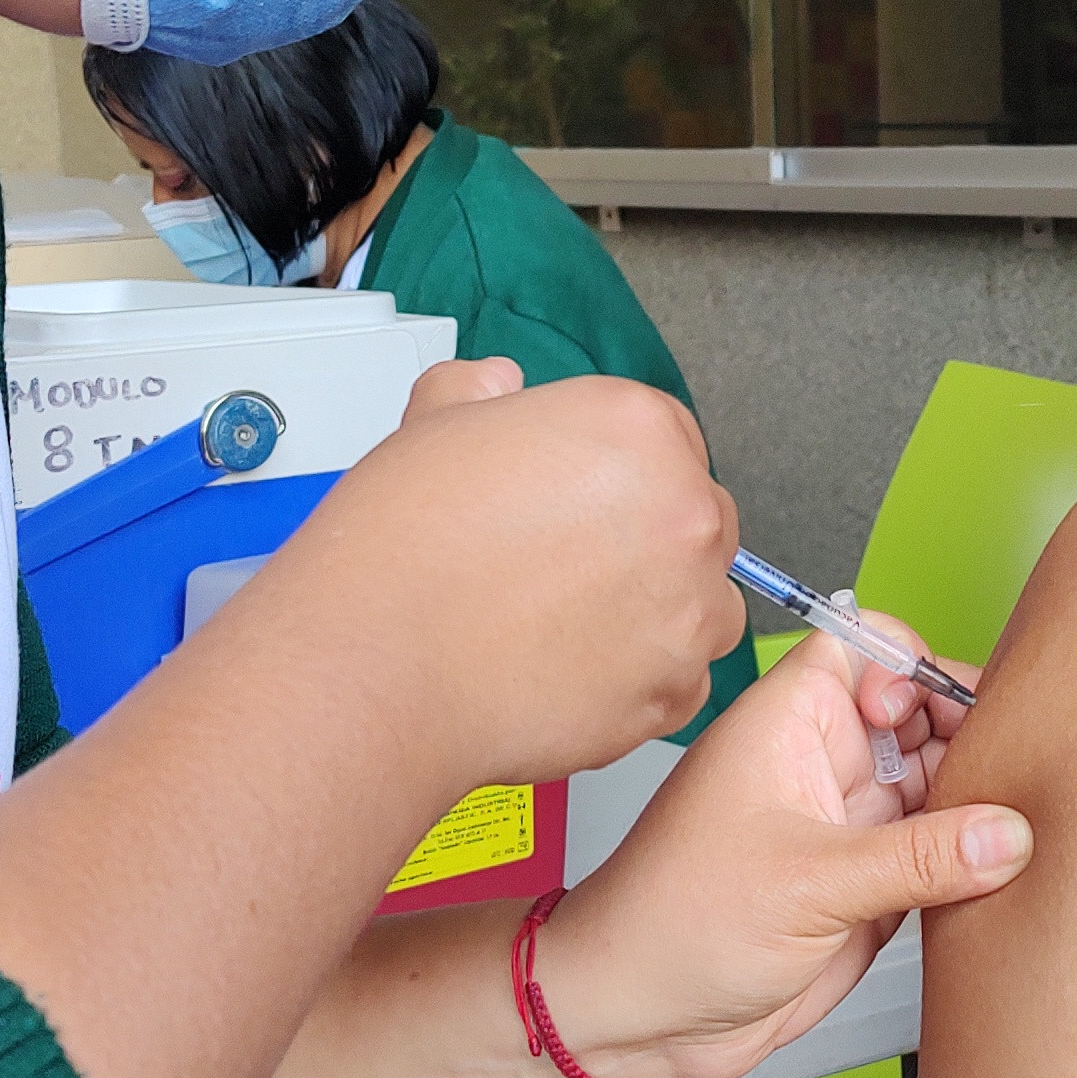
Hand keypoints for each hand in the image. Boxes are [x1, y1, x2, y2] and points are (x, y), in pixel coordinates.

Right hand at [253, 364, 737, 792]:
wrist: (375, 664)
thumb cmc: (398, 552)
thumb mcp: (430, 425)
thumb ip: (478, 392)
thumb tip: (497, 385)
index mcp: (635, 428)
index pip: (670, 440)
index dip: (618, 476)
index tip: (582, 505)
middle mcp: (682, 511)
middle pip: (698, 521)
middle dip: (645, 544)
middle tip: (565, 570)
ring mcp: (687, 607)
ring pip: (701, 606)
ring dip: (652, 615)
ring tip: (561, 627)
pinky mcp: (672, 692)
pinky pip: (678, 683)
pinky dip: (636, 685)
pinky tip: (565, 674)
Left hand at [532, 627, 1027, 1077]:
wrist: (640, 1018)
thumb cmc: (674, 925)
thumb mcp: (811, 884)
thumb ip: (920, 857)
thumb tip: (1007, 833)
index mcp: (790, 724)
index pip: (867, 646)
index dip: (911, 664)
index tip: (933, 715)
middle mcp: (824, 765)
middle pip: (922, 715)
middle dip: (967, 734)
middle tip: (1007, 775)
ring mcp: (849, 826)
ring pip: (938, 786)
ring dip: (975, 804)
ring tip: (1014, 832)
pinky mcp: (866, 886)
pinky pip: (936, 855)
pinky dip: (969, 863)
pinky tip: (998, 877)